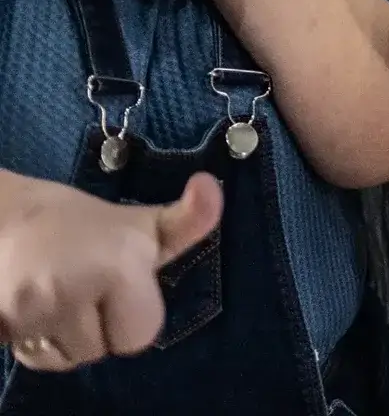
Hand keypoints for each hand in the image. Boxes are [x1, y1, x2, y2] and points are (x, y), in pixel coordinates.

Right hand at [0, 172, 221, 370]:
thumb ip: (188, 220)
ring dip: (66, 338)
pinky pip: (32, 357)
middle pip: (101, 351)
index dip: (134, 314)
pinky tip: (37, 309)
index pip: (141, 334)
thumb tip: (211, 186)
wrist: (4, 217)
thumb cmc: (82, 224)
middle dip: (100, 330)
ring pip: (66, 358)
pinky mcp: (1, 323)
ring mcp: (32, 311)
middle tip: (88, 291)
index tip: (119, 284)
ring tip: (61, 297)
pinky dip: (36, 342)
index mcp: (119, 265)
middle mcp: (74, 290)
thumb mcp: (141, 223)